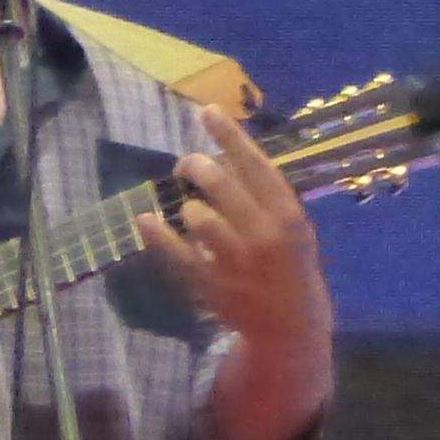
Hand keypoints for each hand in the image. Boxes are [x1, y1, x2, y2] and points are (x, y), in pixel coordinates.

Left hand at [137, 121, 331, 356]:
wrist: (291, 327)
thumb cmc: (290, 265)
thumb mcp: (294, 227)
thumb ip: (266, 194)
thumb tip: (223, 151)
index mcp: (288, 216)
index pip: (255, 165)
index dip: (229, 135)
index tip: (207, 111)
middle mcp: (263, 235)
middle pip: (219, 184)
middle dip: (195, 166)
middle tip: (188, 166)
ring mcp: (236, 263)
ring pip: (196, 215)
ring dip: (188, 205)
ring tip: (192, 209)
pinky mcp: (211, 285)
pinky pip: (177, 253)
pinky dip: (157, 234)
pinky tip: (145, 219)